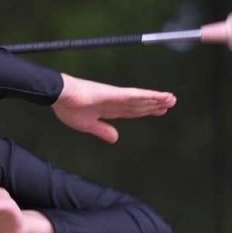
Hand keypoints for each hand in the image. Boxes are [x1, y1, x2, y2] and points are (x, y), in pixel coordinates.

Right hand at [52, 73, 176, 143]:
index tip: (157, 111)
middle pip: (139, 104)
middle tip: (170, 103)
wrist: (60, 96)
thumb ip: (103, 130)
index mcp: (108, 109)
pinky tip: (160, 96)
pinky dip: (149, 95)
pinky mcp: (116, 93)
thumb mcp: (87, 125)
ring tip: (171, 99)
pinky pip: (136, 95)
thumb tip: (116, 138)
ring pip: (142, 98)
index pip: (131, 111)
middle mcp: (115, 102)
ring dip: (157, 99)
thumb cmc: (68, 109)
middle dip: (154, 105)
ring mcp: (117, 97)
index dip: (144, 111)